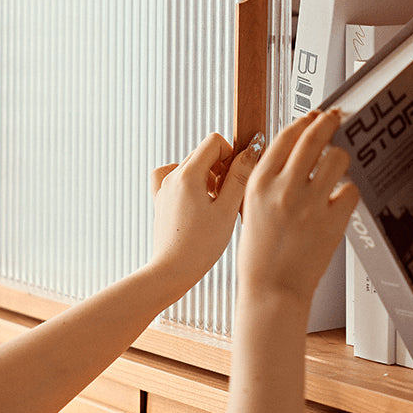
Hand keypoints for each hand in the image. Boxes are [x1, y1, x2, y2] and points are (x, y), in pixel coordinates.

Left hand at [150, 132, 262, 290]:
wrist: (172, 271)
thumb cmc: (201, 245)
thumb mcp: (227, 209)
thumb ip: (240, 176)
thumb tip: (252, 149)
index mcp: (188, 174)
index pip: (214, 141)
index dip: (231, 154)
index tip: (235, 178)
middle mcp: (172, 176)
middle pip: (203, 152)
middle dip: (220, 167)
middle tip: (227, 196)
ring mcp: (163, 188)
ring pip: (191, 166)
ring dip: (206, 177)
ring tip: (214, 204)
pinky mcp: (160, 200)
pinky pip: (174, 179)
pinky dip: (189, 185)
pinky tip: (197, 202)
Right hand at [238, 110, 358, 315]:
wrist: (271, 289)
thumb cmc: (259, 254)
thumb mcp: (252, 208)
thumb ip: (269, 180)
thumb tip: (291, 154)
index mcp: (259, 183)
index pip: (285, 137)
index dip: (303, 122)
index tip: (312, 117)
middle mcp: (284, 188)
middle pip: (314, 138)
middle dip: (328, 122)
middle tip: (335, 117)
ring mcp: (309, 204)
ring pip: (337, 159)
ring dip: (340, 157)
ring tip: (338, 165)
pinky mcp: (331, 221)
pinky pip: (351, 190)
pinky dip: (348, 191)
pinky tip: (340, 198)